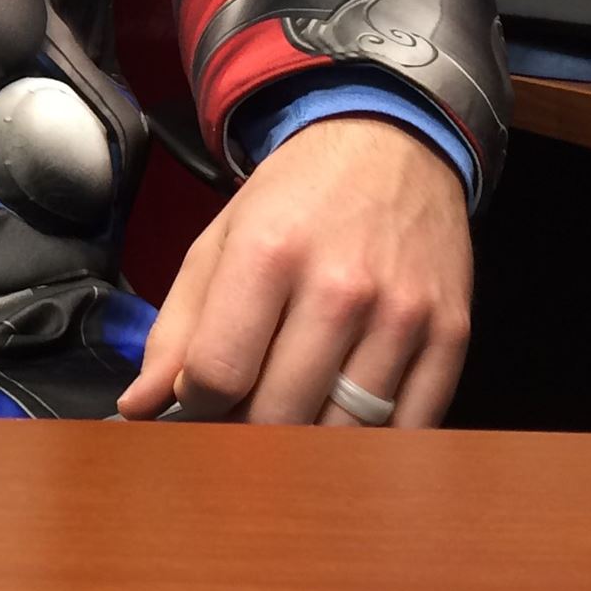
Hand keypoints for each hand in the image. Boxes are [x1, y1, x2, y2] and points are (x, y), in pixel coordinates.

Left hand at [117, 118, 471, 426]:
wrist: (391, 148)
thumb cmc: (294, 202)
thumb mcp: (217, 243)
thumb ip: (175, 330)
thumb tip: (139, 408)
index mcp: (268, 255)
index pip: (218, 374)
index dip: (197, 401)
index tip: (201, 393)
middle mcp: (341, 287)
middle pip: (280, 413)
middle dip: (248, 431)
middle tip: (240, 416)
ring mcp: (403, 314)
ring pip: (344, 431)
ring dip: (309, 442)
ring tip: (290, 413)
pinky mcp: (451, 335)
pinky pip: (410, 427)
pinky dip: (372, 443)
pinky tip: (345, 417)